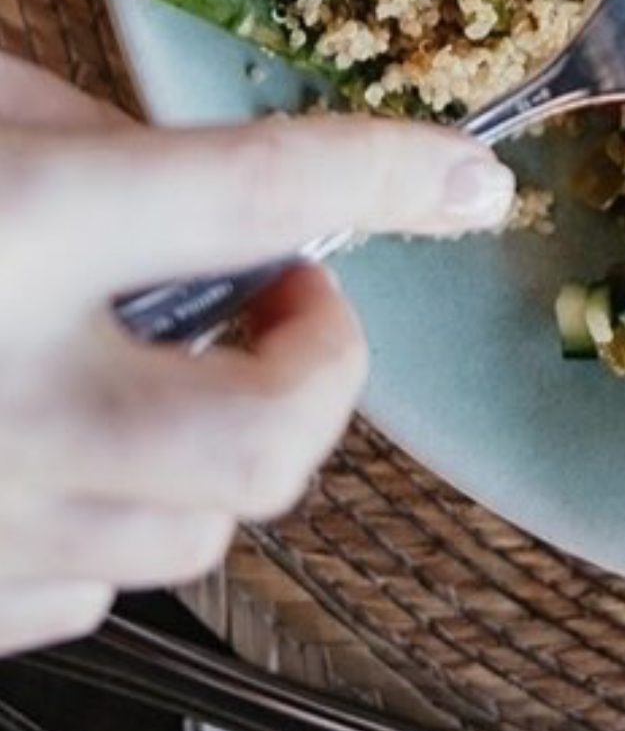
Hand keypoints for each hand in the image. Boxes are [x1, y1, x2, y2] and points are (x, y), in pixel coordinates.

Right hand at [0, 52, 512, 652]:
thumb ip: (82, 147)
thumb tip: (220, 192)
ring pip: (200, 528)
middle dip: (318, 367)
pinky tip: (61, 436)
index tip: (472, 183)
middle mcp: (7, 396)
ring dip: (229, 437)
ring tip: (167, 354)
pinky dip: (124, 508)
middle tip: (282, 291)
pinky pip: (94, 584)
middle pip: (266, 440)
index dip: (391, 174)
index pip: (260, 188)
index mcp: (23, 231)